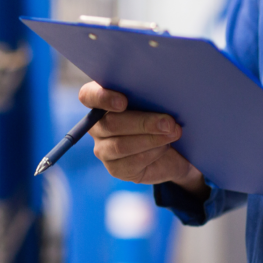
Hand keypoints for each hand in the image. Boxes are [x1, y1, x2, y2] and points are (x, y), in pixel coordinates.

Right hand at [79, 81, 207, 196]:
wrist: (174, 150)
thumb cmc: (162, 117)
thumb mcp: (156, 102)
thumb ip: (149, 96)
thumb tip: (158, 93)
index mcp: (101, 101)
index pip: (88, 96)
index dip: (102, 97)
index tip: (123, 101)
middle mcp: (97, 126)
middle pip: (111, 123)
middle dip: (143, 122)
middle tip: (168, 122)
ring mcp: (103, 149)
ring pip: (121, 145)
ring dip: (151, 139)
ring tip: (173, 134)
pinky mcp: (115, 169)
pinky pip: (131, 162)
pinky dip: (152, 153)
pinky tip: (165, 147)